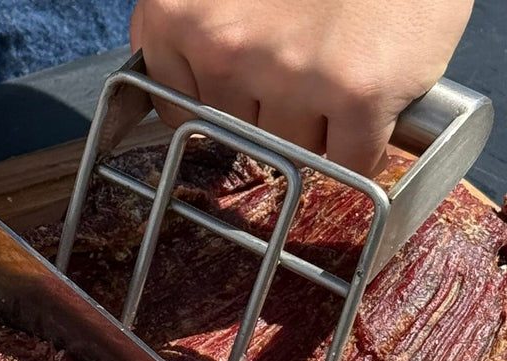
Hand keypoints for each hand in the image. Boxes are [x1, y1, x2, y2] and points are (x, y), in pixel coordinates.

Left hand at [130, 0, 472, 175]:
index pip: (176, 105)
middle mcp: (220, 47)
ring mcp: (286, 73)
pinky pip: (348, 159)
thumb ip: (195, 24)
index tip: (242, 95)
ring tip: (340, 69)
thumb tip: (189, 88)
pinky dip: (362, 152)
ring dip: (317, 126)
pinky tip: (370, 116)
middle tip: (302, 66)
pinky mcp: (354, 92)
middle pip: (236, 128)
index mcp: (177, 13)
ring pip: (290, 146)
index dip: (219, 104)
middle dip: (268, 111)